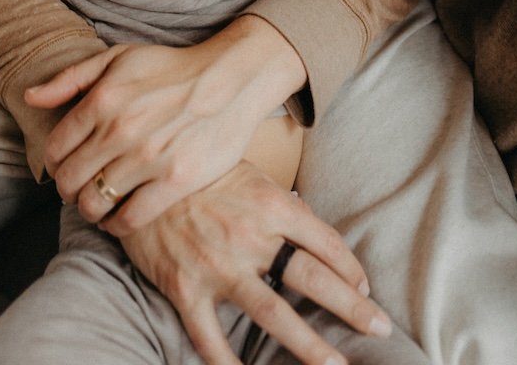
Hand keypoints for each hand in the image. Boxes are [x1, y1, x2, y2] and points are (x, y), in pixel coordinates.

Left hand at [25, 15, 306, 235]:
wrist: (230, 78)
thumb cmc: (171, 67)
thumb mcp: (117, 58)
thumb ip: (70, 79)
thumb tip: (29, 97)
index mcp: (102, 101)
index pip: (55, 150)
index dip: (55, 164)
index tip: (66, 166)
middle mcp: (120, 131)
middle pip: (70, 182)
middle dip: (69, 190)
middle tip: (80, 189)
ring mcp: (148, 158)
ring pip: (95, 204)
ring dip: (90, 209)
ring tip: (98, 204)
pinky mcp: (176, 181)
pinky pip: (130, 219)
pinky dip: (117, 225)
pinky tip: (120, 216)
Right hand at [121, 160, 391, 364]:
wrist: (136, 174)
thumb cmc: (198, 170)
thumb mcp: (247, 172)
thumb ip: (279, 204)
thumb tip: (312, 234)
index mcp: (270, 203)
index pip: (325, 242)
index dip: (351, 268)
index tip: (365, 286)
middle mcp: (249, 238)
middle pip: (313, 280)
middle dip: (352, 308)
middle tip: (380, 328)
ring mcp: (217, 267)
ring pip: (274, 316)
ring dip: (310, 347)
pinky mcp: (185, 289)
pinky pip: (211, 338)